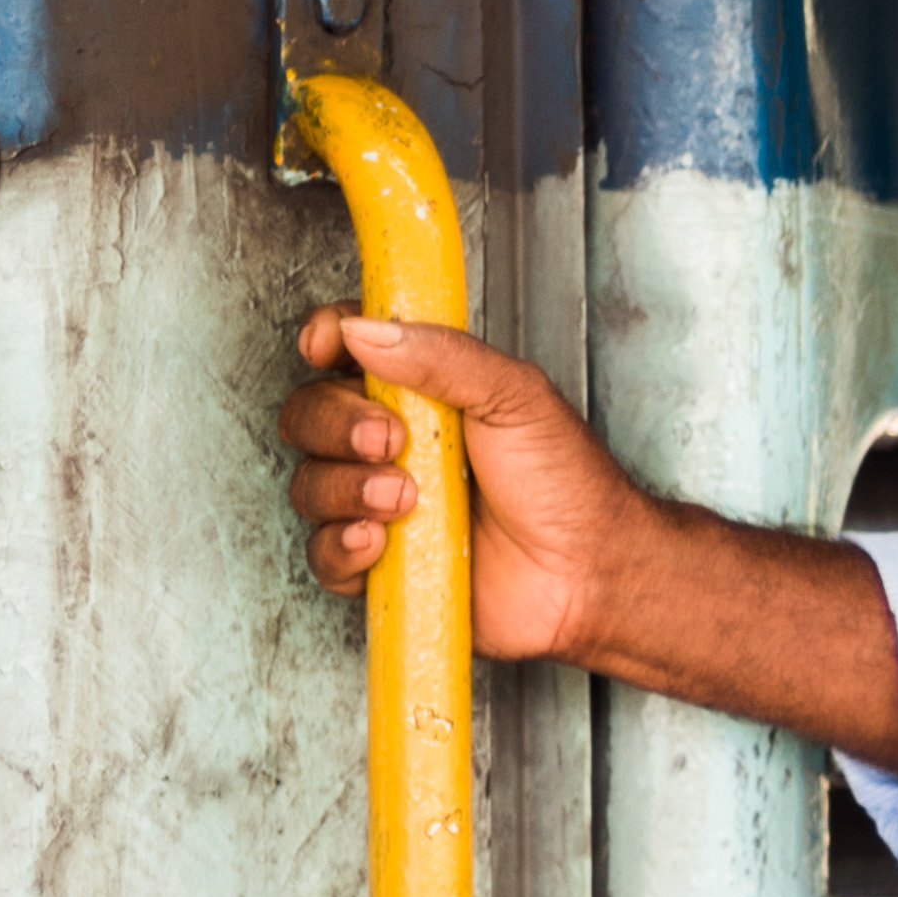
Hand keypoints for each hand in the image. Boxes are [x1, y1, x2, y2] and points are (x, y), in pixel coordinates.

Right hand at [279, 313, 653, 665]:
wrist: (588, 568)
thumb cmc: (564, 481)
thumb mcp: (515, 396)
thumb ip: (444, 356)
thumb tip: (363, 327)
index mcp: (421, 392)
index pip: (346, 350)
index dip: (326, 341)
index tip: (325, 346)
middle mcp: (391, 444)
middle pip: (309, 416)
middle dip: (337, 424)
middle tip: (393, 440)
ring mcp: (380, 503)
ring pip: (309, 485)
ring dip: (348, 489)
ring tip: (409, 499)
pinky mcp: (380, 563)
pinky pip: (323, 553)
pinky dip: (342, 546)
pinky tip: (381, 541)